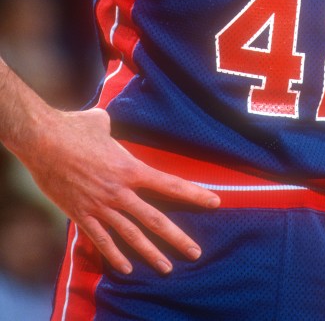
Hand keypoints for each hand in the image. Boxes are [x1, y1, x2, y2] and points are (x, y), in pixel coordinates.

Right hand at [26, 107, 219, 274]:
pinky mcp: (81, 215)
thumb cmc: (75, 127)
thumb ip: (111, 128)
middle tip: (196, 253)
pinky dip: (114, 255)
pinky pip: (101, 240)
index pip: (170, 184)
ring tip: (167, 268)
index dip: (194, 194)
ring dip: (150, 253)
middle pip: (154, 219)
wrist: (43, 142)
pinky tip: (126, 268)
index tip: (215, 202)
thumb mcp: (102, 122)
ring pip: (131, 235)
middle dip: (177, 238)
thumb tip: (107, 123)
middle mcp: (120, 192)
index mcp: (130, 168)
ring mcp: (100, 206)